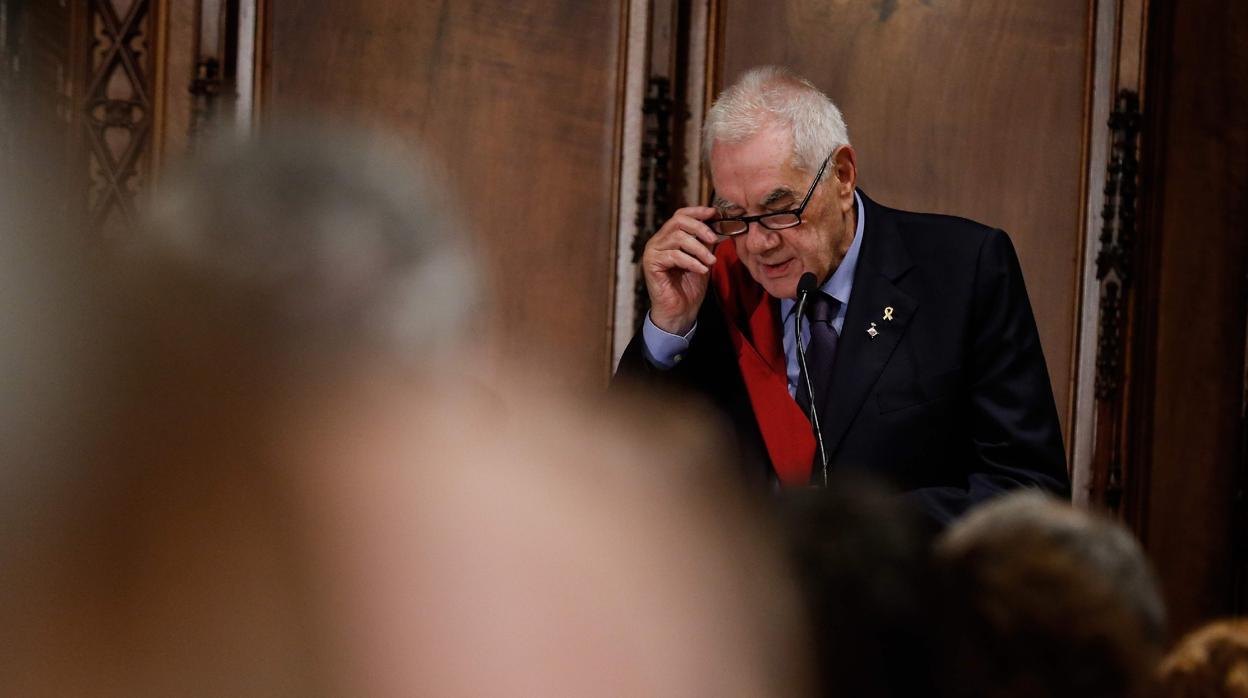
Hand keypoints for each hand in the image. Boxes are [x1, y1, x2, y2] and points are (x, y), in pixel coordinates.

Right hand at [641, 206, 719, 334]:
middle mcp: (658, 241)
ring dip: (699, 249)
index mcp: (669, 237)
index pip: (680, 215)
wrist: (680, 311)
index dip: (697, 211)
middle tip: (714, 240)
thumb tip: (718, 222)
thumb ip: (706, 241)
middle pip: (678, 221)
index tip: (714, 213)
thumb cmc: (690, 286)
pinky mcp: (651, 264)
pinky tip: (702, 270)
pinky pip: (674, 256)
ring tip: (711, 261)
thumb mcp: (702, 258)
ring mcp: (653, 251)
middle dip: (700, 228)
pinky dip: (692, 262)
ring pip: (678, 238)